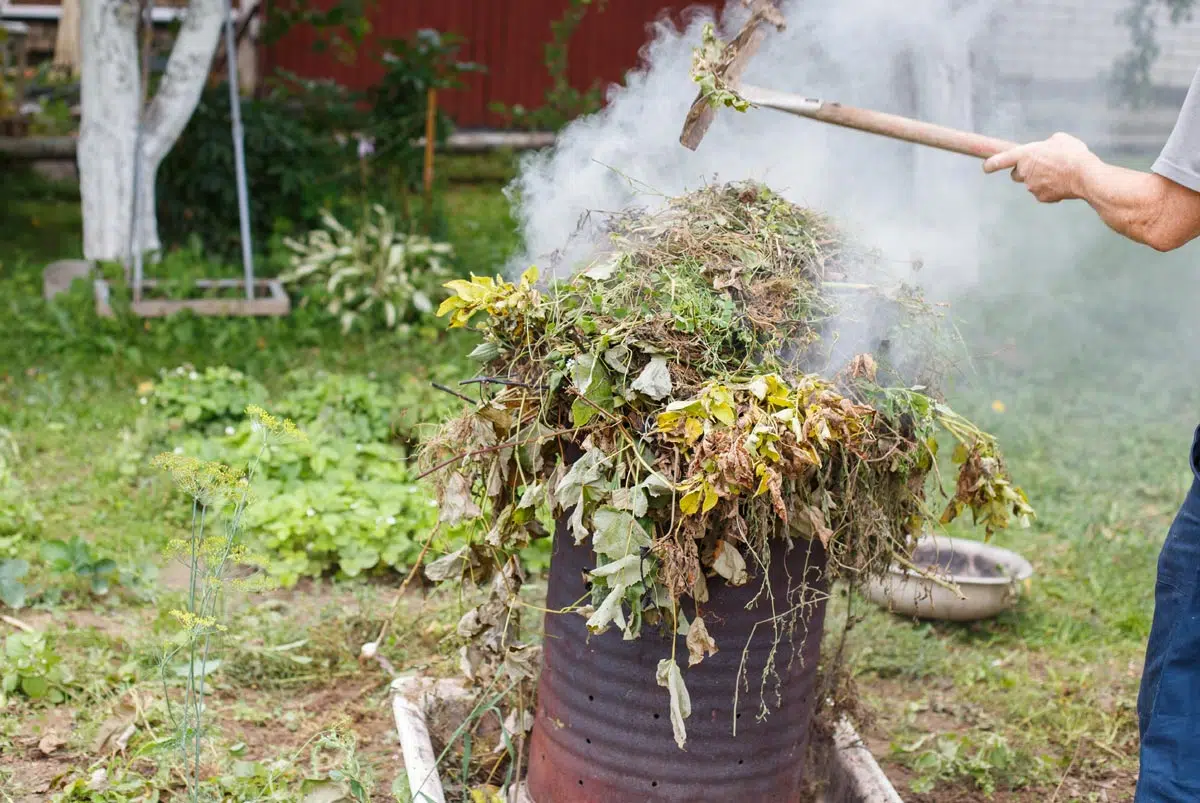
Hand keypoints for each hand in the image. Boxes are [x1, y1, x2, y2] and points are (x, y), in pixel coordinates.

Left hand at [982, 133, 1098, 202]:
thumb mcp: (1059, 139)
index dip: (991, 164)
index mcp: (1024, 155)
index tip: (985, 167)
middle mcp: (1024, 172)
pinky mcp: (1041, 197)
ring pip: (1031, 183)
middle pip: (1016, 174)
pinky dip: (1050, 188)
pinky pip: (1042, 192)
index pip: (999, 161)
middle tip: (1040, 166)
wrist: (1085, 175)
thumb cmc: (1072, 154)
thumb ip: (1046, 145)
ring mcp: (1031, 187)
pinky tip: (1063, 182)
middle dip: (1024, 171)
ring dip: (1040, 179)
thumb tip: (1046, 150)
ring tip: (1059, 172)